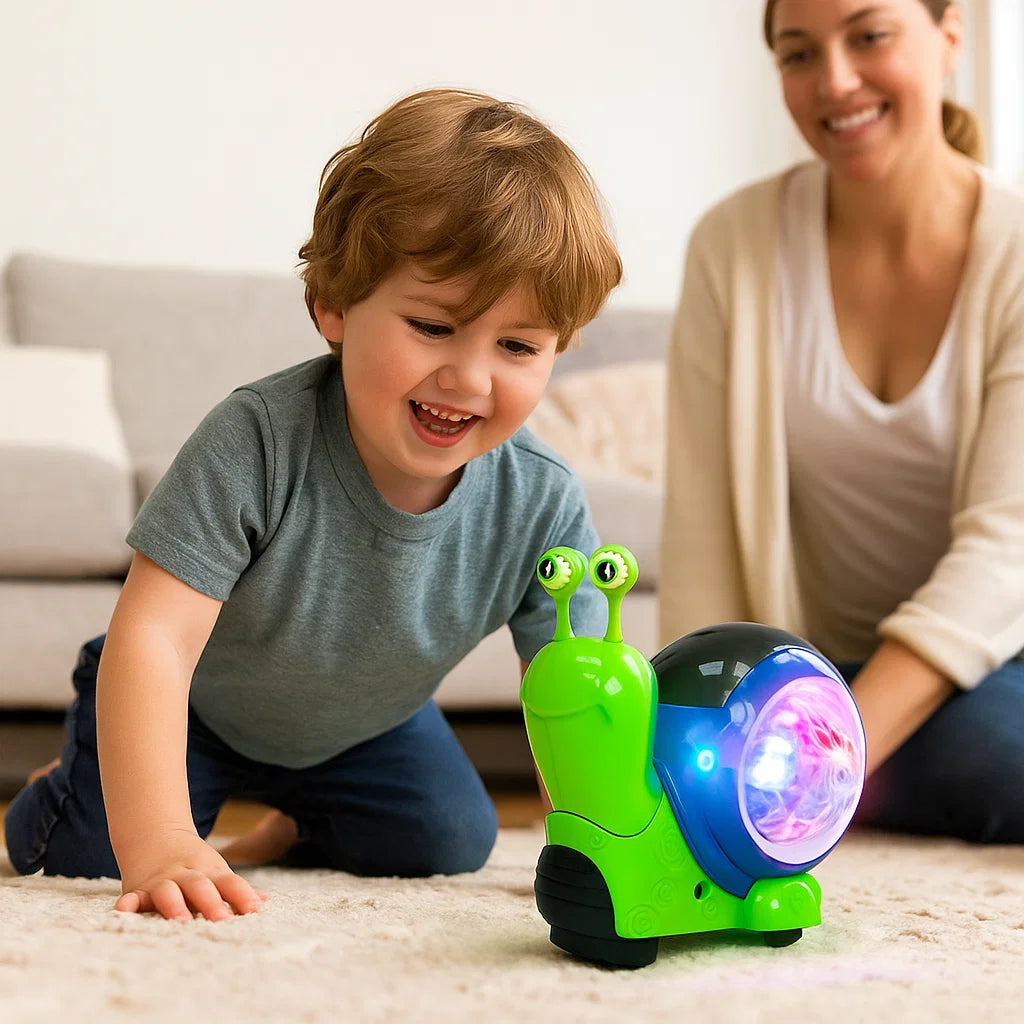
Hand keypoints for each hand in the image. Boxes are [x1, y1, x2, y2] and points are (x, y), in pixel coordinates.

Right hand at [114, 828, 267, 921]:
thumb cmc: (193, 864)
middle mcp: (186, 876)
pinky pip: (132, 898)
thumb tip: (264, 901)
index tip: (254, 911)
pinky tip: (124, 912)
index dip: (243, 895)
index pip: (230, 882)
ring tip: (180, 921)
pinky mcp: (137, 891)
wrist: (156, 835)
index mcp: (209, 872)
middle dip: (211, 903)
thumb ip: (237, 890)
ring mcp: (162, 882)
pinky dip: (128, 906)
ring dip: (174, 905)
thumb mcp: (216, 871)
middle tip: (222, 921)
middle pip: (200, 886)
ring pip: (168, 891)